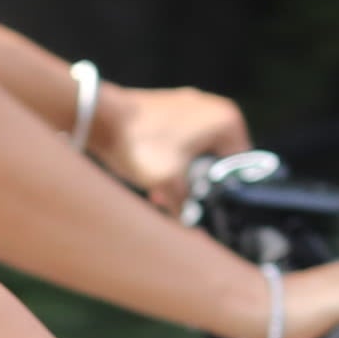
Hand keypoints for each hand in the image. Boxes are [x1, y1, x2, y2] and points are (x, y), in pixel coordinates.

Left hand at [91, 79, 245, 209]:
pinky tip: (154, 179)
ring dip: (182, 176)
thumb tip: (197, 232)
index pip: (241, 168)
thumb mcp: (170, 184)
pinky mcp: (170, 108)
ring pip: (197, 153)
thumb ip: (189, 209)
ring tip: (162, 194)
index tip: (201, 206)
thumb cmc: (140, 144)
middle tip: (178, 202)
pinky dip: (171, 160)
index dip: (222, 192)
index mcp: (228, 121)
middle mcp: (214, 108)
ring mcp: (190, 105)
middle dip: (198, 185)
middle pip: (218, 161)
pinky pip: (181, 141)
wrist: (97, 116)